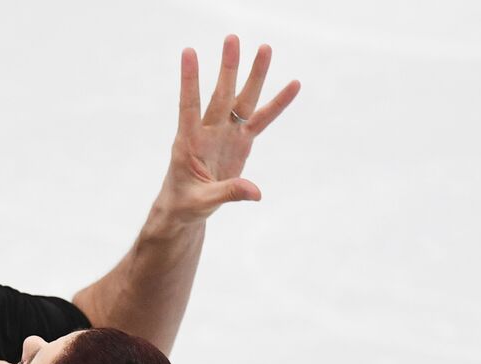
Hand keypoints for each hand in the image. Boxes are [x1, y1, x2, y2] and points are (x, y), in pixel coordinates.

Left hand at [160, 35, 300, 221]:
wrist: (188, 207)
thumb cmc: (187, 203)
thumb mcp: (202, 201)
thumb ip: (228, 193)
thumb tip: (256, 192)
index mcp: (188, 143)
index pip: (188, 106)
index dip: (189, 81)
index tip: (188, 53)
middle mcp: (208, 132)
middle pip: (220, 96)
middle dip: (228, 69)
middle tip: (233, 39)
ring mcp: (225, 134)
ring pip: (242, 101)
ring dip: (253, 76)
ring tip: (265, 48)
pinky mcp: (240, 141)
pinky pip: (261, 120)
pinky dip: (277, 104)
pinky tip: (294, 85)